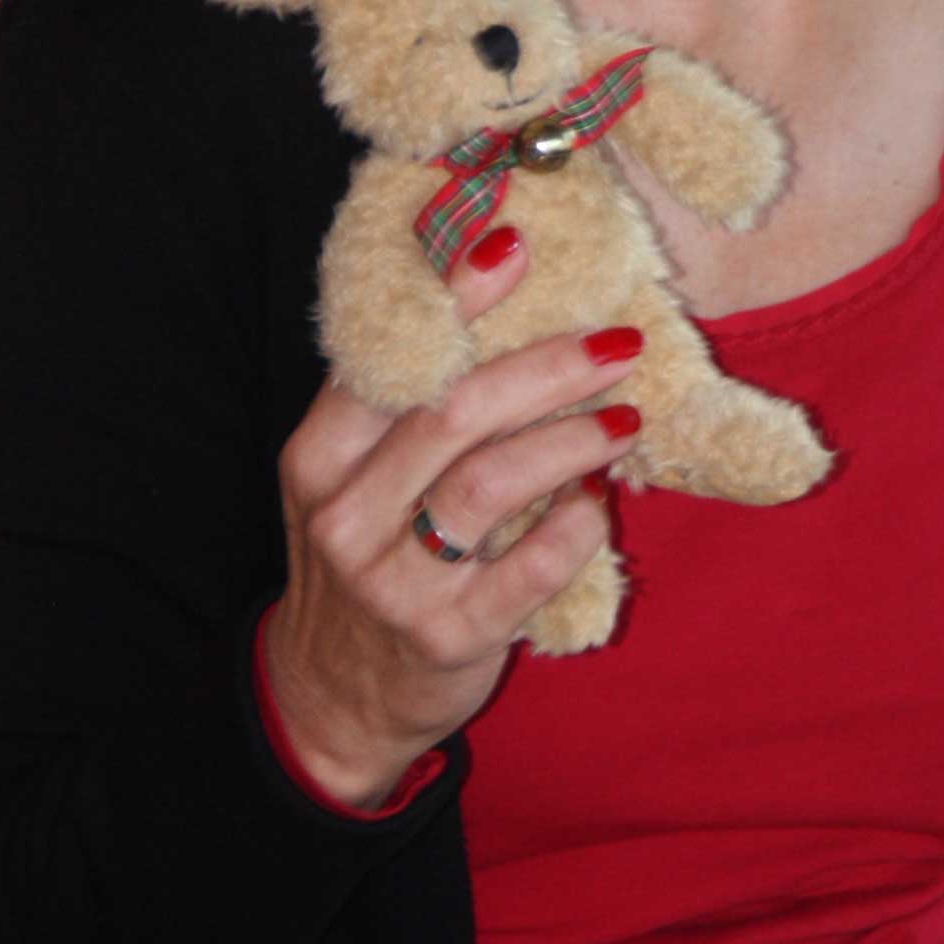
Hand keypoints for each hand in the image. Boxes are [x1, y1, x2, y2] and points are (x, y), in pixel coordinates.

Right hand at [259, 229, 644, 808]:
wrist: (334, 701)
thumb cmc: (366, 559)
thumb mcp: (353, 480)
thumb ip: (406, 406)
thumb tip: (499, 293)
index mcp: (318, 458)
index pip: (388, 360)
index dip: (453, 299)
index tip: (514, 243)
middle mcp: (345, 516)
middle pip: (453, 414)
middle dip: (546, 368)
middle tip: (615, 345)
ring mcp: (392, 583)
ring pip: (493, 484)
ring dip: (572, 439)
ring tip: (625, 417)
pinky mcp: (447, 638)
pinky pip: (532, 568)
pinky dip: (577, 524)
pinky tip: (601, 499)